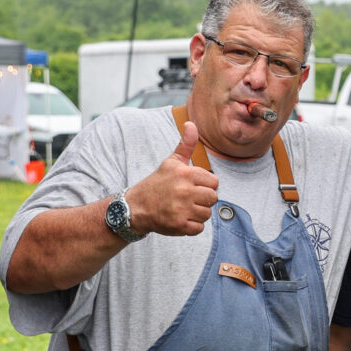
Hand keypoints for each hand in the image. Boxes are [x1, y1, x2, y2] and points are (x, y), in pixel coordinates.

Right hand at [128, 122, 218, 236]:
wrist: (136, 207)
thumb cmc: (157, 183)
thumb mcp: (171, 162)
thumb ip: (186, 144)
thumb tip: (191, 123)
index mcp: (185, 173)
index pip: (214, 182)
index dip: (205, 185)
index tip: (192, 186)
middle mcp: (184, 190)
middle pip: (213, 198)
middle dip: (203, 199)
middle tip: (188, 198)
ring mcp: (182, 209)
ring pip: (207, 214)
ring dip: (198, 213)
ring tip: (184, 208)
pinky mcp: (179, 225)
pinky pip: (199, 228)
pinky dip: (192, 226)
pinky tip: (181, 218)